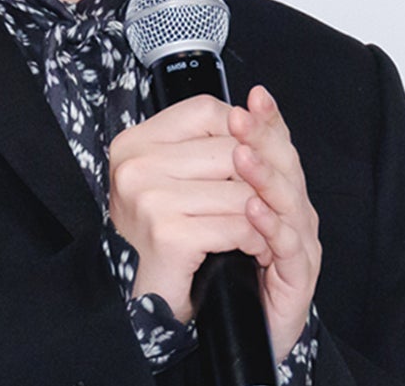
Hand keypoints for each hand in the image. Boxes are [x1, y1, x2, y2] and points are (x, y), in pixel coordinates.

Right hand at [107, 95, 267, 322]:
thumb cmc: (162, 235)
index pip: (206, 112)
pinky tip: (254, 249)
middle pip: (230, 150)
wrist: (142, 300)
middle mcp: (135, 165)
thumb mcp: (178, 177)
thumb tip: (262, 103)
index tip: (255, 154)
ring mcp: (149, 199)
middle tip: (271, 200)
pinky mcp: (169, 235)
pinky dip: (256, 240)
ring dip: (263, 214)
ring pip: (240, 191)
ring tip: (265, 228)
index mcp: (134, 143)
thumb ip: (211, 141)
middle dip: (259, 178)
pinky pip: (239, 226)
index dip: (241, 130)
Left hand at [229, 84, 320, 353]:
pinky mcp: (297, 278)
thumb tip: (193, 132)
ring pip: (290, 202)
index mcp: (274, 190)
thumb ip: (208, 175)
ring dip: (266, 176)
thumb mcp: (208, 213)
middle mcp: (292, 211)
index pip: (277, 146)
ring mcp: (298, 243)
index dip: (267, 121)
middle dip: (265, 138)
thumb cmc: (222, 269)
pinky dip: (272, 226)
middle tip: (244, 117)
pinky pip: (289, 247)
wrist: (238, 330)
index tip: (252, 96)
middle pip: (287, 165)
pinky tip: (254, 210)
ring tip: (243, 156)